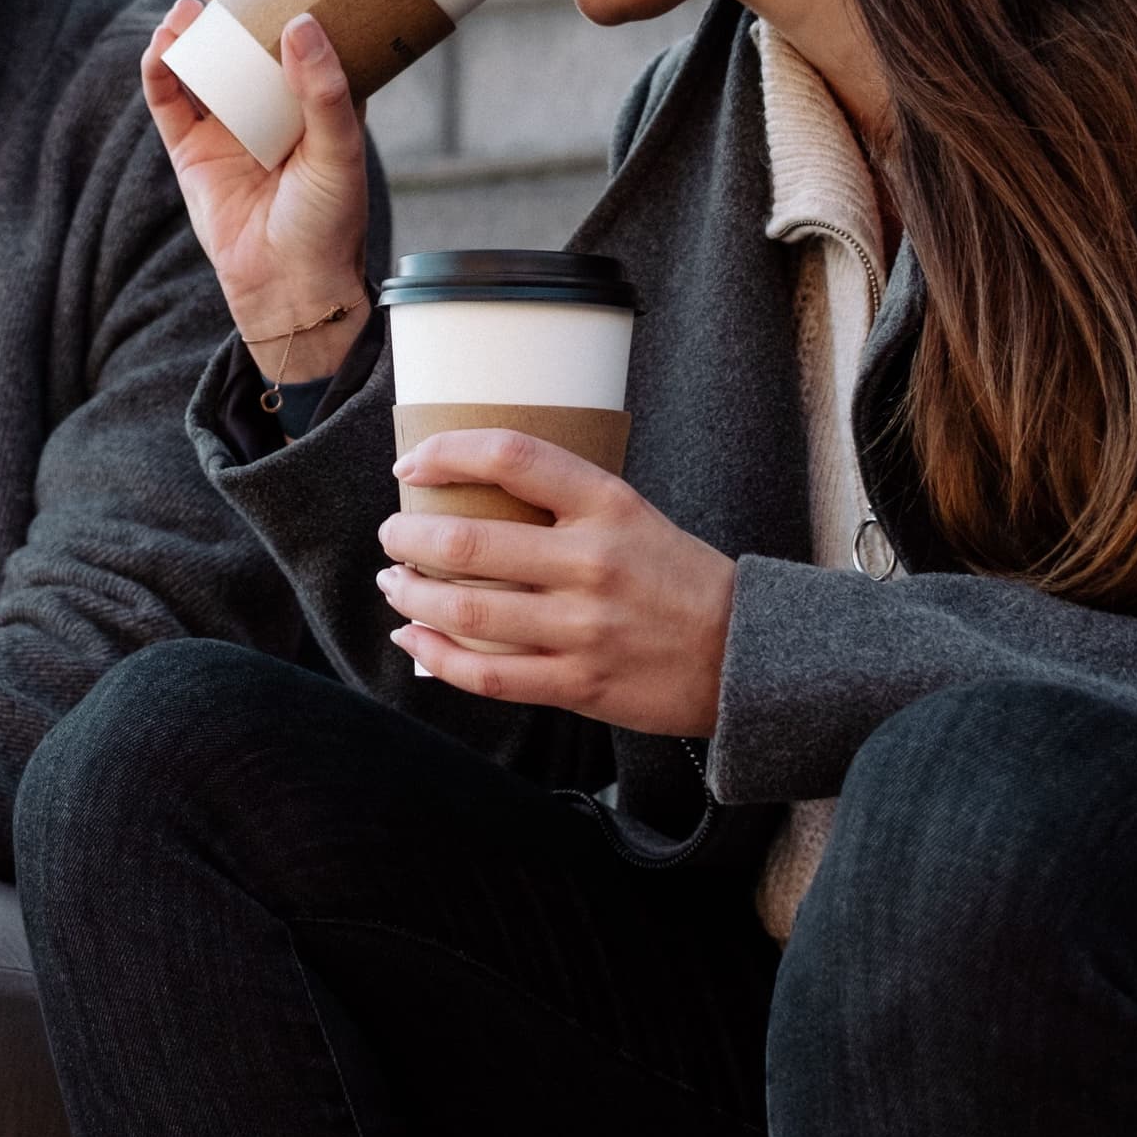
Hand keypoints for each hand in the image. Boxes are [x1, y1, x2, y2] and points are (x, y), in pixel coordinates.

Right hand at [141, 0, 371, 381]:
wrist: (291, 288)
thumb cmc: (329, 222)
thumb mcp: (339, 150)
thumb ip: (322, 89)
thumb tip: (300, 23)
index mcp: (314, 99)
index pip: (296, 36)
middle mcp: (268, 107)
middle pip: (242, 41)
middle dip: (228, 5)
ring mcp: (226, 127)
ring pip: (202, 64)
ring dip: (189, 33)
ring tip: (186, 10)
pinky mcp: (191, 151)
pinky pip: (169, 101)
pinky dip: (161, 70)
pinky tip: (163, 47)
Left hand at [374, 430, 737, 735]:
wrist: (744, 653)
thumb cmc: (677, 579)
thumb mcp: (633, 517)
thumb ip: (563, 508)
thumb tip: (470, 502)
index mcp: (608, 504)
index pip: (512, 457)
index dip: (448, 452)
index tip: (412, 463)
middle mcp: (592, 562)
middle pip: (468, 543)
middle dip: (407, 538)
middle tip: (391, 534)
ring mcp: (584, 627)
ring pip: (467, 613)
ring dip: (412, 597)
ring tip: (395, 585)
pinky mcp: (579, 683)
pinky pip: (488, 675)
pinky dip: (437, 658)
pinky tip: (415, 642)